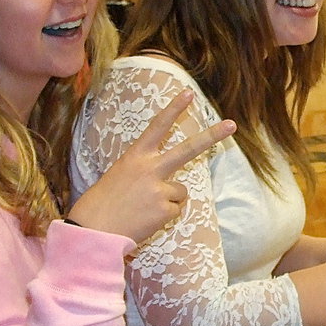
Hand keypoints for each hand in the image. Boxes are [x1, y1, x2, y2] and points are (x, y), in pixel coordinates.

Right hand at [68, 89, 234, 243]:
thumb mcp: (119, 176)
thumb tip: (168, 182)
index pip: (157, 127)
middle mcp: (150, 168)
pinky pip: (175, 210)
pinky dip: (164, 216)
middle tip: (232, 125)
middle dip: (211, 136)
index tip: (188, 93)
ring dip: (167, 200)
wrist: (93, 231)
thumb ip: (144, 171)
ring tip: (143, 208)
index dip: (173, 109)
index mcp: (134, 156)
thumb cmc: (103, 204)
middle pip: (188, 149)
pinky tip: (146, 219)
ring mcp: (159, 188)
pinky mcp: (165, 209)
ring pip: (180, 191)